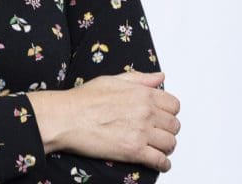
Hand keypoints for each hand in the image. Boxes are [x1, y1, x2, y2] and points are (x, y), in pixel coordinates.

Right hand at [29, 70, 179, 171]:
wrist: (67, 117)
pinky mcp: (134, 151)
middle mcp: (145, 111)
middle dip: (167, 129)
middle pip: (174, 125)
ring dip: (165, 147)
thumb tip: (159, 76)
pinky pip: (161, 161)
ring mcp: (141, 132)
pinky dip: (162, 164)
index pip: (173, 104)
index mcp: (141, 93)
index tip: (162, 116)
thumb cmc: (84, 99)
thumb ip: (139, 79)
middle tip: (157, 132)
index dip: (169, 111)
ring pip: (170, 143)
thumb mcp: (111, 80)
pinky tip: (156, 161)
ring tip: (156, 146)